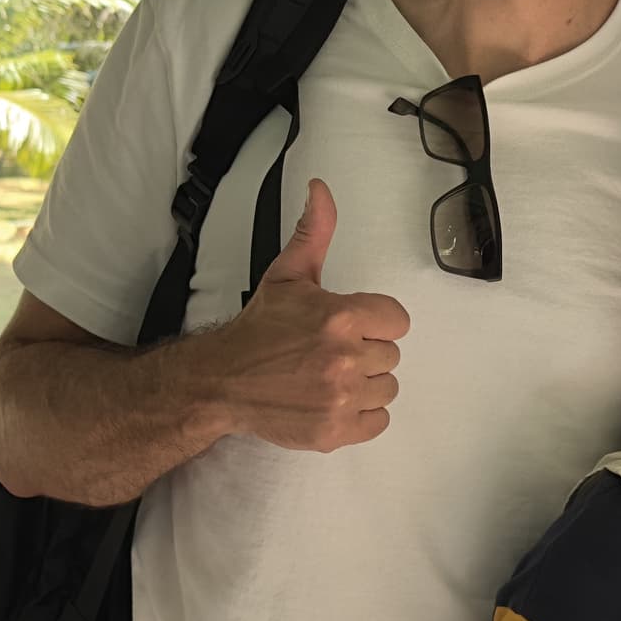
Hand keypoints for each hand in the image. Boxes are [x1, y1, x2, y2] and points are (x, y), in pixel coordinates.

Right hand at [199, 180, 409, 451]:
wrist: (223, 381)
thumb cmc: (259, 330)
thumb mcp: (288, 274)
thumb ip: (314, 231)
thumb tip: (320, 189)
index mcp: (340, 317)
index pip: (396, 320)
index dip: (375, 322)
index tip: (350, 326)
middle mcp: (344, 359)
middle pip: (391, 355)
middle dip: (365, 352)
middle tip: (330, 352)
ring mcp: (340, 399)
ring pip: (387, 389)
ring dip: (365, 384)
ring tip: (330, 376)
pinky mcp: (335, 431)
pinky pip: (378, 422)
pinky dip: (362, 416)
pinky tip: (334, 401)